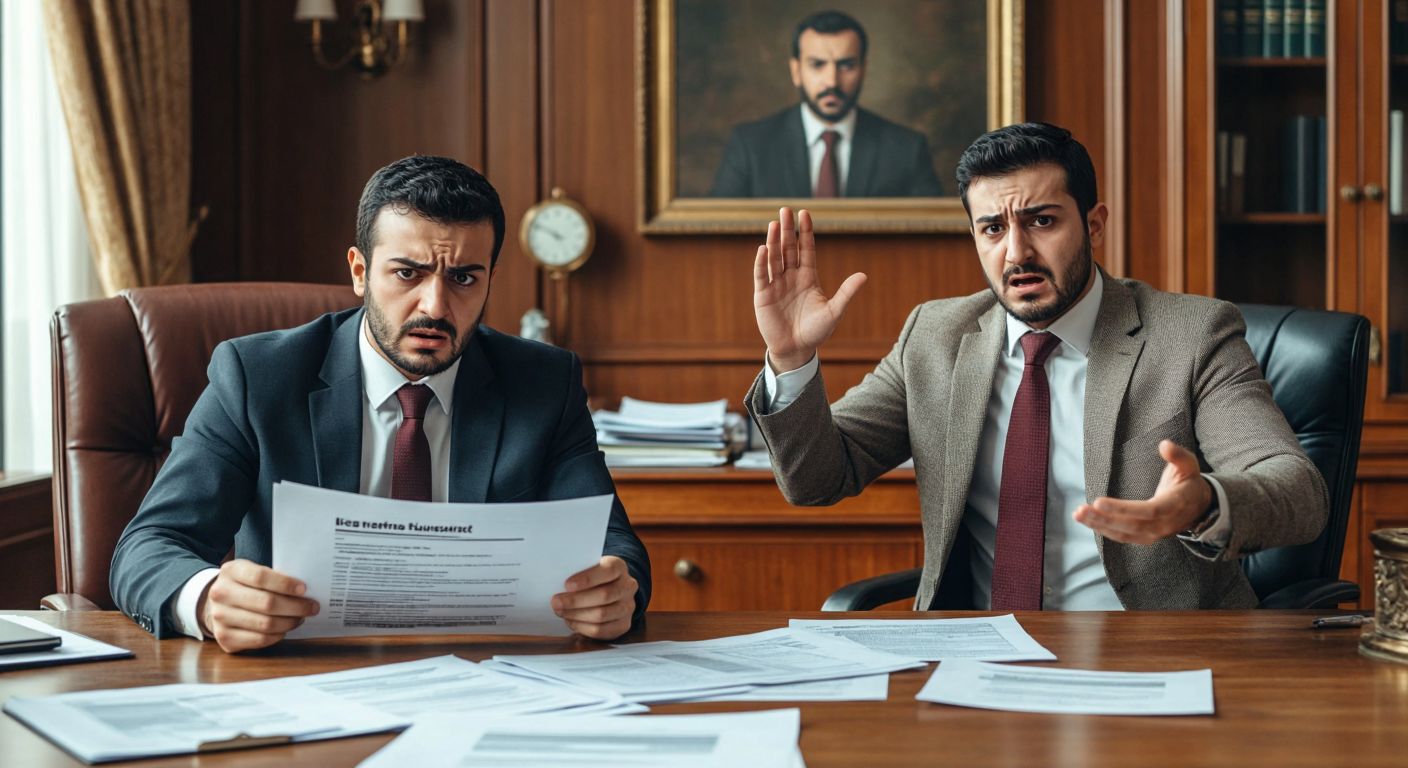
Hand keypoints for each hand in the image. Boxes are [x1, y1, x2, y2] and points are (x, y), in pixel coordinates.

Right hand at [198, 559, 319, 652]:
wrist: (215, 603)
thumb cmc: (244, 585)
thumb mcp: (252, 571)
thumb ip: (273, 576)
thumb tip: (304, 590)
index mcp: (231, 571)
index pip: (261, 577)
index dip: (285, 584)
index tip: (304, 589)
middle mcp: (221, 594)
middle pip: (266, 603)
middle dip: (296, 607)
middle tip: (312, 607)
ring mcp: (220, 617)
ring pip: (265, 624)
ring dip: (290, 622)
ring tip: (300, 618)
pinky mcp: (224, 637)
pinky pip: (259, 640)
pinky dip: (277, 635)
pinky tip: (285, 629)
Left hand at [552, 556, 637, 640]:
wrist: (611, 589)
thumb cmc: (592, 577)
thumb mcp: (588, 567)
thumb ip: (577, 571)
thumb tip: (555, 582)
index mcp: (619, 566)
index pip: (607, 571)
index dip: (587, 579)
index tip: (567, 585)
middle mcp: (628, 586)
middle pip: (604, 596)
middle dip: (576, 601)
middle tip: (556, 602)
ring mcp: (628, 607)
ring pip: (602, 615)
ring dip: (577, 615)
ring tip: (561, 612)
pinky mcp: (623, 625)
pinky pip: (601, 630)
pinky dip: (582, 627)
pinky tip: (570, 621)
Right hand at [753, 207, 866, 371]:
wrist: (796, 349)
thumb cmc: (816, 331)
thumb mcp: (834, 311)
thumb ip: (846, 293)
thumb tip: (864, 275)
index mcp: (808, 277)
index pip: (806, 249)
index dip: (805, 231)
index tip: (805, 213)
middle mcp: (791, 276)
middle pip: (788, 248)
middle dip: (787, 229)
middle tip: (785, 210)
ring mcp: (776, 284)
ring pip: (774, 258)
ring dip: (773, 241)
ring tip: (774, 223)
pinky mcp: (762, 295)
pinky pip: (761, 275)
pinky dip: (761, 262)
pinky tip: (763, 248)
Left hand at [1072, 440, 1213, 544]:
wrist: (1200, 507)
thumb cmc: (1189, 482)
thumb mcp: (1189, 465)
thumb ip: (1177, 455)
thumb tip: (1164, 444)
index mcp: (1175, 505)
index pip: (1148, 511)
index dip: (1122, 509)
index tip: (1098, 501)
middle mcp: (1164, 524)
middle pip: (1131, 525)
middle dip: (1104, 519)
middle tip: (1080, 510)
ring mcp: (1155, 534)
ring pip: (1124, 533)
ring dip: (1099, 525)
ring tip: (1078, 515)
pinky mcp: (1146, 537)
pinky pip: (1124, 537)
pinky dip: (1104, 530)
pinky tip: (1088, 521)